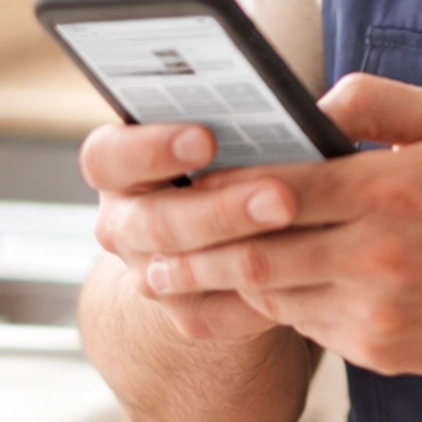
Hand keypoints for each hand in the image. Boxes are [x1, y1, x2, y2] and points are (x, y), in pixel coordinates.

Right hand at [82, 119, 301, 345]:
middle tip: (280, 196)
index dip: (149, 149)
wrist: (239, 224)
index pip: (106, 157)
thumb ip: (252, 106)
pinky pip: (213, 314)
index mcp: (118, 164)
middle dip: (219, 210)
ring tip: (298, 230)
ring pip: (180, 273)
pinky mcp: (186, 312)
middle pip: (151, 223)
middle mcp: (123, 221)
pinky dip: (255, 297)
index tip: (207, 138)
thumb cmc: (241, 151)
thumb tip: (315, 108)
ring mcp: (149, 273)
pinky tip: (304, 276)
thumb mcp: (232, 120)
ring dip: (241, 254)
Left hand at [131, 73, 421, 376]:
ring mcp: (376, 310)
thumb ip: (375, 99)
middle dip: (191, 251)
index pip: (281, 189)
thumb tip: (308, 101)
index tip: (175, 185)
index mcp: (390, 190)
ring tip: (168, 271)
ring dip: (217, 284)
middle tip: (144, 245)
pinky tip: (237, 291)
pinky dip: (267, 306)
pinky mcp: (376, 348)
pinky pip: (302, 326)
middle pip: (257, 255)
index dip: (219, 191)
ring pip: (270, 296)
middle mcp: (380, 255)